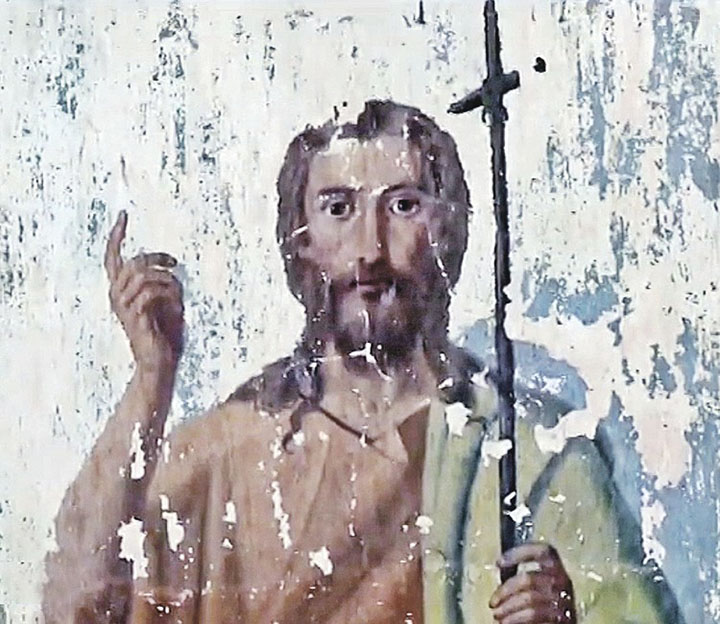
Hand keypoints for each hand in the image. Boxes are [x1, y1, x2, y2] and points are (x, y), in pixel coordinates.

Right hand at [104, 211, 184, 376]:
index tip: (124, 215)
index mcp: (120, 291)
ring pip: (142, 275)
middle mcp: (116, 297)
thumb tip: (170, 270)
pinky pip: (150, 292)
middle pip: (133, 261)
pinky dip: (168, 293)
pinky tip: (177, 304)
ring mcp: (123, 307)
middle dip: (156, 257)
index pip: (112, 257)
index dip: (116, 236)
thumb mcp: (168, 301)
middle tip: (173, 263)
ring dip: (165, 279)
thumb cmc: (165, 333)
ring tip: (177, 291)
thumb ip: (165, 283)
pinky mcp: (134, 317)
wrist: (160, 362)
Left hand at [489, 542, 575, 623]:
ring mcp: (563, 601)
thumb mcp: (538, 588)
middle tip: (493, 602)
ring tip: (497, 615)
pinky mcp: (561, 618)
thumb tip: (501, 575)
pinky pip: (533, 615)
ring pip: (529, 598)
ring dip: (508, 607)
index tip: (499, 562)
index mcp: (557, 569)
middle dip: (505, 591)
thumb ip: (525, 580)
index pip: (543, 551)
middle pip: (529, 578)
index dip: (519, 553)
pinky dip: (515, 618)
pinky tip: (506, 622)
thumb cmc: (545, 608)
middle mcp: (563, 582)